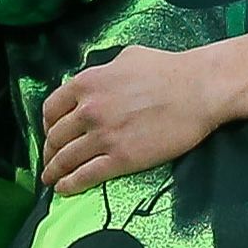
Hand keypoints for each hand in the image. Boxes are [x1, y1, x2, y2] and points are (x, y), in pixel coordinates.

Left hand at [39, 42, 243, 191]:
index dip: (47, 125)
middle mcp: (89, 110)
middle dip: (50, 151)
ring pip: (67, 159)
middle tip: (50, 159)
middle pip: (56, 137)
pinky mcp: (122, 158)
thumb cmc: (168, 69)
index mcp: (87, 83)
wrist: (199, 90)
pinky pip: (87, 175)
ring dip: (54, 171)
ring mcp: (104, 136)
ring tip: (50, 179)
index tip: (51, 133)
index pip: (51, 109)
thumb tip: (97, 80)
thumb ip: (104, 71)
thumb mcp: (127, 58)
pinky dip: (70, 184)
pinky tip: (63, 189)